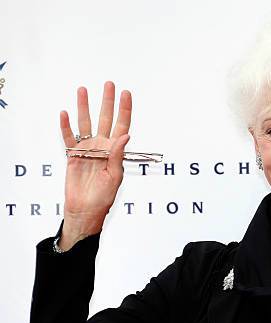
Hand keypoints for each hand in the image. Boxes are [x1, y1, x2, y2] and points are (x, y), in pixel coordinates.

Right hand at [59, 81, 131, 248]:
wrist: (85, 210)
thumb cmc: (103, 197)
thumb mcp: (115, 176)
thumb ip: (117, 155)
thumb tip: (125, 135)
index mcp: (115, 151)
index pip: (122, 125)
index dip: (124, 110)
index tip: (126, 94)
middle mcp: (102, 146)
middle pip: (105, 119)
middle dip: (106, 101)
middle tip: (108, 84)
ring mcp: (87, 149)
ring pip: (85, 123)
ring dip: (84, 107)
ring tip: (82, 90)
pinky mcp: (73, 156)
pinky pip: (68, 138)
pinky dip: (65, 126)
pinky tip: (64, 113)